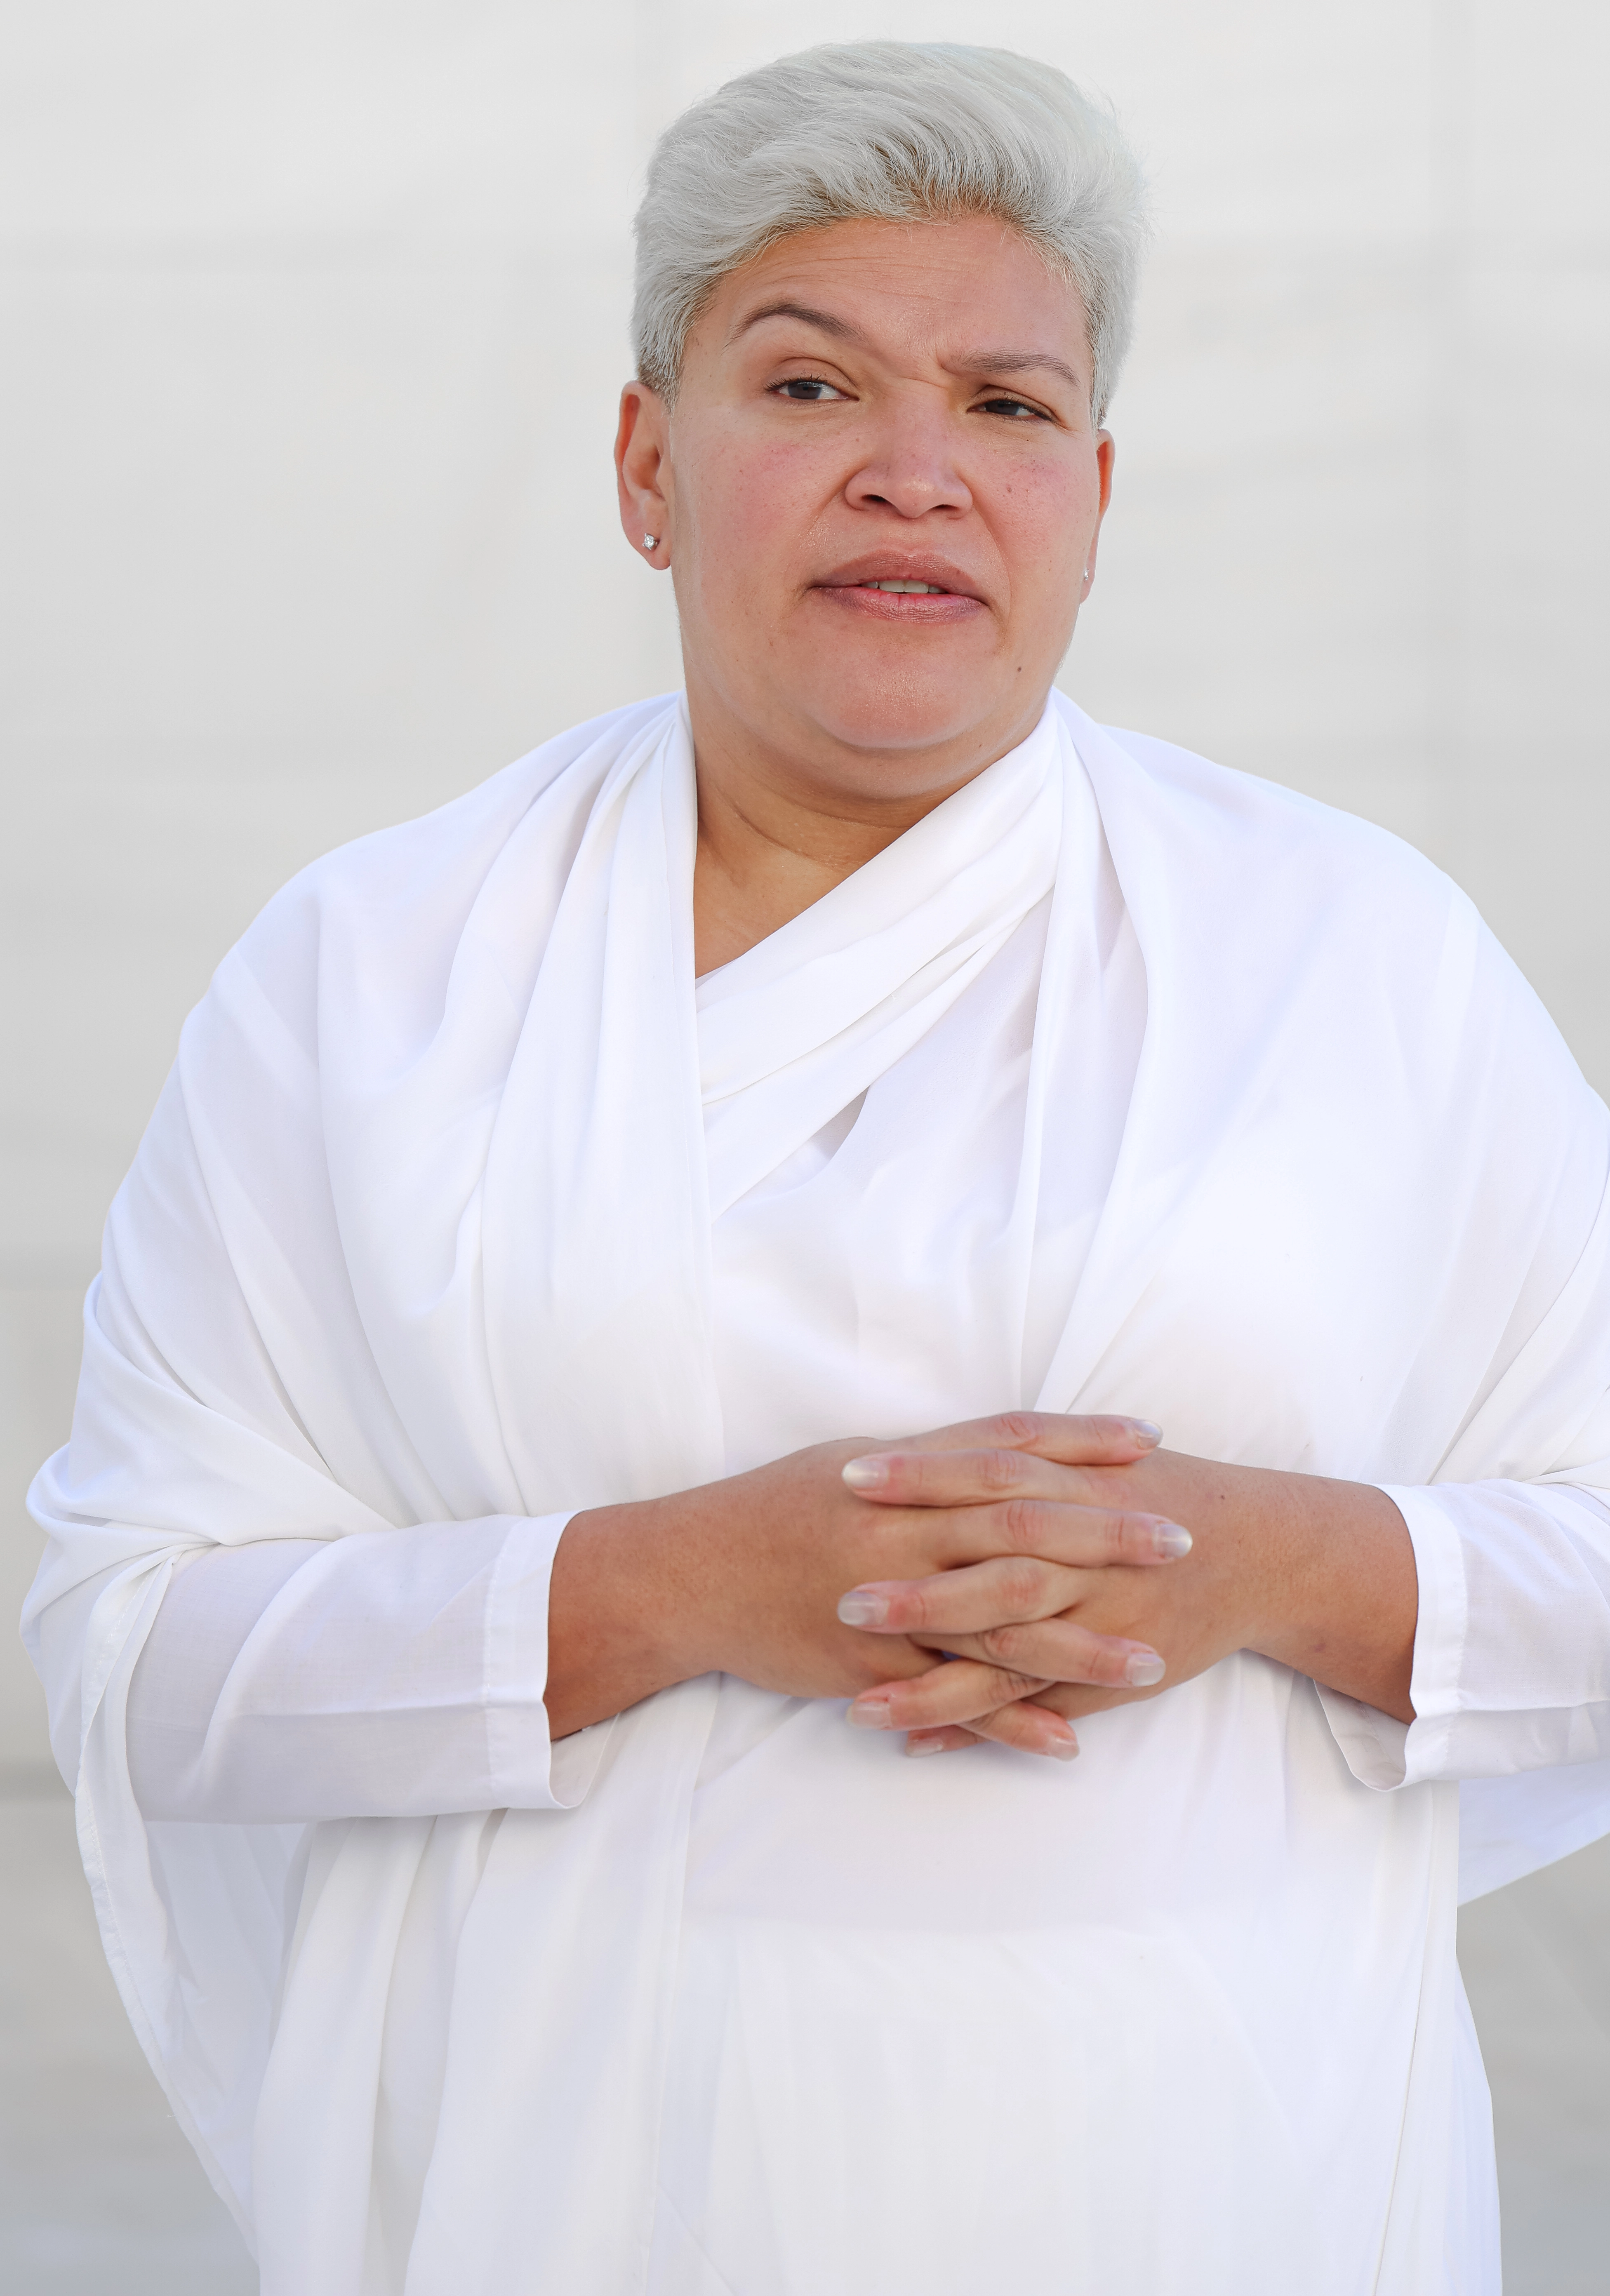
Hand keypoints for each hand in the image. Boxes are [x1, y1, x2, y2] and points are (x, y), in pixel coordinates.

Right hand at [544, 1412, 1184, 1738]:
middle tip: (1182, 1539)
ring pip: (999, 1619)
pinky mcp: (869, 1663)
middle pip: (1021, 1523)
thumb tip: (1000, 1448)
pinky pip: (951, 1695)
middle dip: (1107, 1532)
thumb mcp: (850, 1466)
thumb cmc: (771, 1513)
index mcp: (901, 1472)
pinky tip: (1070, 1740)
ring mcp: (887, 1598)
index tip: (1149, 1441)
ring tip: (1154, 1659)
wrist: (687, 1575)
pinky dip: (1011, 1718)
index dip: (1080, 1441)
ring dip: (1082, 1643)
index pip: (1007, 1445)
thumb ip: (929, 1463)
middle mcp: (900, 1527)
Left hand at [839, 1435, 1417, 1754]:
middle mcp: (1085, 1554)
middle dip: (919, 1590)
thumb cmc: (1163, 1497)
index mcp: (1074, 1486)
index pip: (984, 1476)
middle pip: (991, 1568)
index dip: (919, 1475)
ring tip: (858, 1705)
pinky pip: (1035, 1702)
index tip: (849, 1476)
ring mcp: (1098, 1618)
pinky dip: (976, 1726)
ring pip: (1007, 1653)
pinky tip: (915, 1743)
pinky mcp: (1108, 1669)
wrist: (1263, 1549)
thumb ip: (1022, 1459)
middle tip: (841, 1600)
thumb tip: (929, 1451)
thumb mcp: (1095, 1461)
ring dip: (931, 1682)